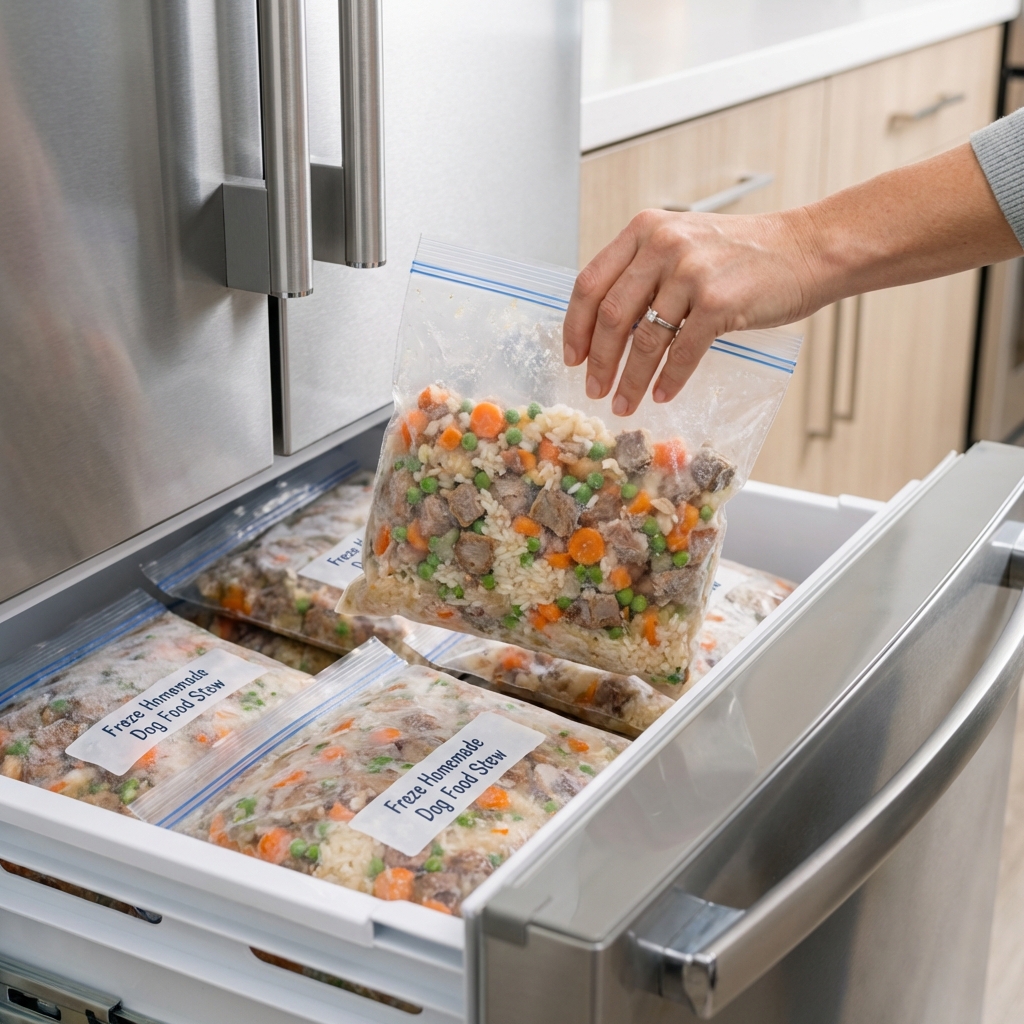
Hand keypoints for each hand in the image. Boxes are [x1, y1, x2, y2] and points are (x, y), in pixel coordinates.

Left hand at [563, 207, 817, 414]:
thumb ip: (644, 272)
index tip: (572, 357)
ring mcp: (691, 273)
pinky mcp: (719, 302)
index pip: (590, 282)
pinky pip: (682, 352)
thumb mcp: (684, 244)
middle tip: (594, 389)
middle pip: (611, 315)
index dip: (576, 326)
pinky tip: (662, 394)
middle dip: (599, 361)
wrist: (807, 249)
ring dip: (630, 379)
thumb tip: (606, 329)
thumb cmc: (744, 254)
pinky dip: (669, 379)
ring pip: (645, 339)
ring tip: (624, 403)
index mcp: (645, 230)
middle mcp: (663, 245)